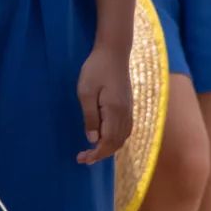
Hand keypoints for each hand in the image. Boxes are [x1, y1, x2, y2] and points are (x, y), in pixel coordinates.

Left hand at [76, 44, 133, 164]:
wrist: (114, 52)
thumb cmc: (96, 69)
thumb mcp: (85, 92)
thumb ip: (90, 117)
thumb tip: (92, 139)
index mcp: (115, 111)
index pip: (108, 141)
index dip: (96, 154)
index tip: (82, 159)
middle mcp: (125, 114)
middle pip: (117, 143)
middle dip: (101, 154)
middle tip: (84, 158)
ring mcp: (129, 109)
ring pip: (123, 137)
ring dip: (109, 148)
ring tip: (93, 151)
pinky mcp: (128, 105)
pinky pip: (125, 129)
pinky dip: (116, 139)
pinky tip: (105, 138)